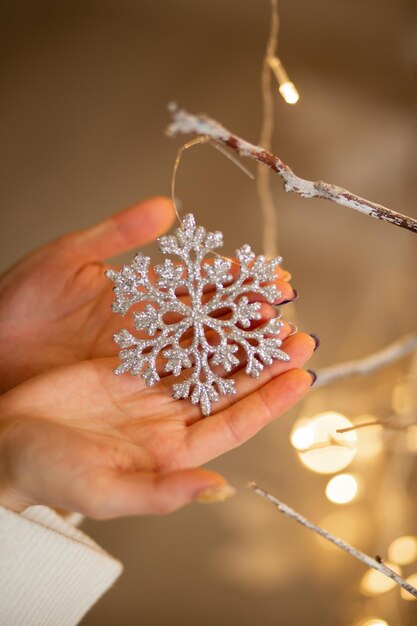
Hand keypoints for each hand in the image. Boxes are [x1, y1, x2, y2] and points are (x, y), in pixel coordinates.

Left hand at [0, 197, 294, 391]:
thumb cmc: (16, 307)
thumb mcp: (64, 260)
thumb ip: (116, 234)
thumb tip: (167, 207)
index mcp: (140, 298)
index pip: (201, 286)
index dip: (239, 282)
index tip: (276, 279)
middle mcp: (149, 336)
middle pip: (212, 327)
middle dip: (254, 324)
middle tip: (292, 320)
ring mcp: (142, 372)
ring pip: (204, 363)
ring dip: (245, 359)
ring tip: (287, 355)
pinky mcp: (132, 402)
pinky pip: (180, 397)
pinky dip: (214, 392)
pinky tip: (245, 390)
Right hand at [0, 330, 314, 518]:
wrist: (3, 440)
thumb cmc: (50, 474)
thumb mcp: (105, 491)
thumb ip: (161, 492)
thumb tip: (217, 489)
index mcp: (173, 451)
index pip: (233, 423)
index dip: (269, 400)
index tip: (301, 374)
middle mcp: (168, 417)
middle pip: (227, 384)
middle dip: (263, 359)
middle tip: (296, 331)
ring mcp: (148, 387)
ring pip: (202, 354)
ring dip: (232, 332)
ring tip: (264, 306)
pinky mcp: (126, 361)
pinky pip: (166, 336)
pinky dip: (189, 318)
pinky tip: (211, 299)